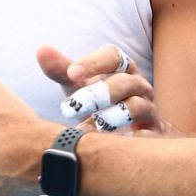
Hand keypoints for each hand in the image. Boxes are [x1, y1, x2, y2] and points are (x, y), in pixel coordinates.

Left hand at [40, 43, 162, 134]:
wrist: (130, 134)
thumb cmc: (99, 104)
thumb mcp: (79, 87)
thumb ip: (61, 71)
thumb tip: (41, 50)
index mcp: (122, 69)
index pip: (113, 56)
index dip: (93, 63)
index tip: (72, 73)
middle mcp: (139, 86)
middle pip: (124, 83)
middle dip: (97, 94)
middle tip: (70, 109)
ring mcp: (149, 110)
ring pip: (136, 107)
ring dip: (108, 118)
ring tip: (83, 130)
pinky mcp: (155, 134)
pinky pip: (148, 135)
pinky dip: (130, 138)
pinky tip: (110, 145)